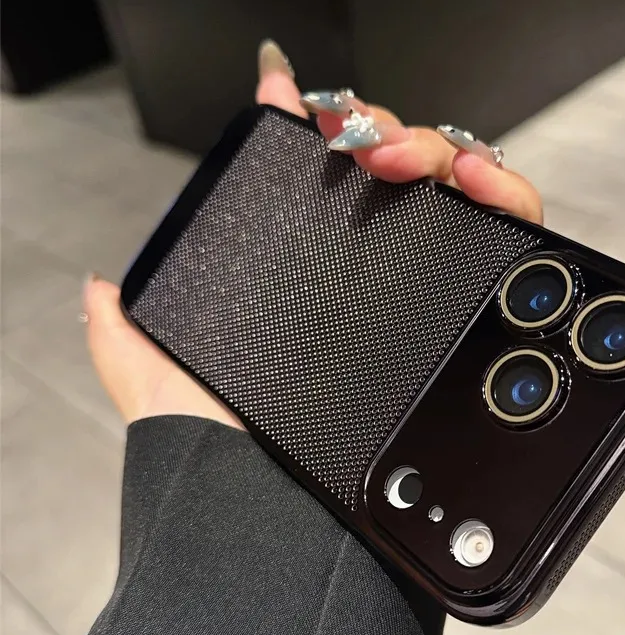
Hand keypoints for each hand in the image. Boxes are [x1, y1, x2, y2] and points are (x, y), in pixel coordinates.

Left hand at [85, 40, 542, 426]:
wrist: (289, 510)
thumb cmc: (231, 449)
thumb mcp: (160, 376)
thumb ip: (126, 328)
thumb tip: (104, 286)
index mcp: (313, 289)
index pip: (339, 188)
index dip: (340, 136)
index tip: (323, 124)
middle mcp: (376, 289)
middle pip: (407, 179)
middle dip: (395, 138)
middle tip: (368, 147)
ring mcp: (428, 298)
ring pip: (462, 195)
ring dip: (446, 155)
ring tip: (418, 161)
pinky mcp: (470, 318)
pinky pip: (510, 237)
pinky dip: (505, 193)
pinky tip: (474, 184)